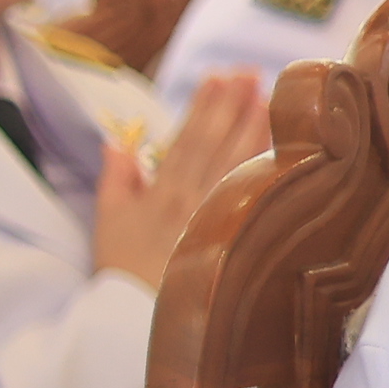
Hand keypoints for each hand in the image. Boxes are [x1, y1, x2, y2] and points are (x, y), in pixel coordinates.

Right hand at [93, 72, 267, 287]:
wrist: (136, 316)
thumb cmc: (121, 269)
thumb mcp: (108, 222)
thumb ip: (115, 179)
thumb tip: (116, 142)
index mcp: (161, 192)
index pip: (187, 139)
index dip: (203, 106)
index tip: (218, 76)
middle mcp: (191, 198)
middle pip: (216, 144)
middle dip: (232, 105)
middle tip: (249, 71)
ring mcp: (214, 215)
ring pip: (238, 162)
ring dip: (252, 126)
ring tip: (267, 94)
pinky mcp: (232, 233)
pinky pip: (251, 190)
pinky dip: (264, 163)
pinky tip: (280, 143)